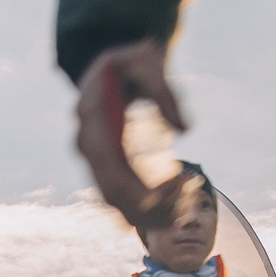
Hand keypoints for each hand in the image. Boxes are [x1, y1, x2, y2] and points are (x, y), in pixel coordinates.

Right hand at [74, 39, 187, 221]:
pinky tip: (176, 207)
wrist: (111, 70)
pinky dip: (148, 212)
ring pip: (117, 205)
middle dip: (153, 205)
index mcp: (90, 117)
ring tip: (188, 204)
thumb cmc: (130, 63)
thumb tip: (184, 130)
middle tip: (190, 197)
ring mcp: (91, 161)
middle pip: (112, 193)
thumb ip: (163, 90)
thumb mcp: (146, 62)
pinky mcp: (103, 170)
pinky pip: (120, 203)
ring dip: (152, 214)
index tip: (182, 181)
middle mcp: (85, 144)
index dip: (140, 180)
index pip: (108, 163)